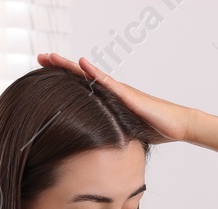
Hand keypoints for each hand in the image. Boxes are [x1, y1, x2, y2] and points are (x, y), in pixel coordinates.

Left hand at [35, 52, 199, 144]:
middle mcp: (111, 90)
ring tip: (51, 56)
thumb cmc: (152, 128)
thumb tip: (90, 144)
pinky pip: (108, 83)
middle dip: (59, 66)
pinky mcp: (129, 95)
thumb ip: (107, 131)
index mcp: (108, 99)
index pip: (80, 85)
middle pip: (81, 75)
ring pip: (90, 74)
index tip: (42, 71)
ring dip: (70, 65)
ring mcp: (119, 90)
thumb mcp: (121, 131)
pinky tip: (82, 63)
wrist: (177, 126)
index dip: (62, 78)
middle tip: (40, 56)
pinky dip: (94, 72)